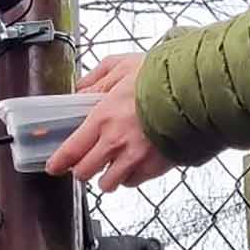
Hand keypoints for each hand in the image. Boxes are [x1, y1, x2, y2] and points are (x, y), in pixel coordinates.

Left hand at [45, 53, 177, 192]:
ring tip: (110, 165)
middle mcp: (116, 142)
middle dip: (81, 169)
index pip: (72, 150)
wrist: (195, 91)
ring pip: (109, 184)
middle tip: (85, 162)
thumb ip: (96, 79)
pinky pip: (133, 182)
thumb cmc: (159, 76)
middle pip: (85, 172)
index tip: (54, 166)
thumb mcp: (121, 65)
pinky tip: (132, 164)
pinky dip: (129, 177)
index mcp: (103, 118)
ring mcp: (136, 158)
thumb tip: (79, 89)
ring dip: (106, 177)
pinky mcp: (155, 167)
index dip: (59, 162)